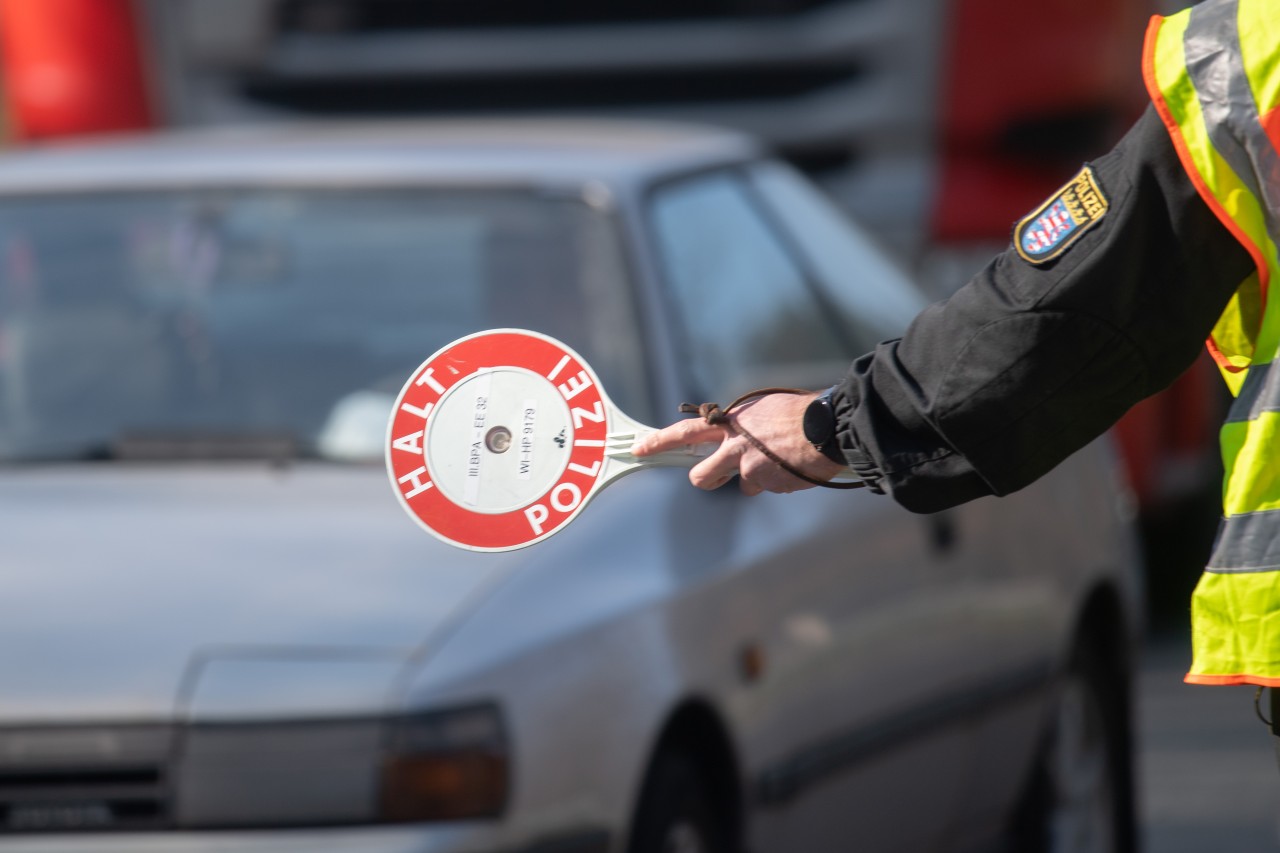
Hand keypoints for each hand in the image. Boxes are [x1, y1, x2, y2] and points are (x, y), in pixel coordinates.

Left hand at [631, 392, 845, 495]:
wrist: (827, 427)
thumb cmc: (798, 412)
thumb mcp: (761, 410)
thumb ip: (740, 426)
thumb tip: (731, 438)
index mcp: (730, 424)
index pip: (685, 432)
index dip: (660, 441)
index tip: (640, 449)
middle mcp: (734, 448)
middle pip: (700, 477)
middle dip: (704, 480)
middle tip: (715, 476)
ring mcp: (750, 470)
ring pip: (741, 486)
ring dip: (754, 479)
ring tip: (778, 461)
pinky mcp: (768, 485)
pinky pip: (767, 487)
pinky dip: (778, 480)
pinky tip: (793, 465)